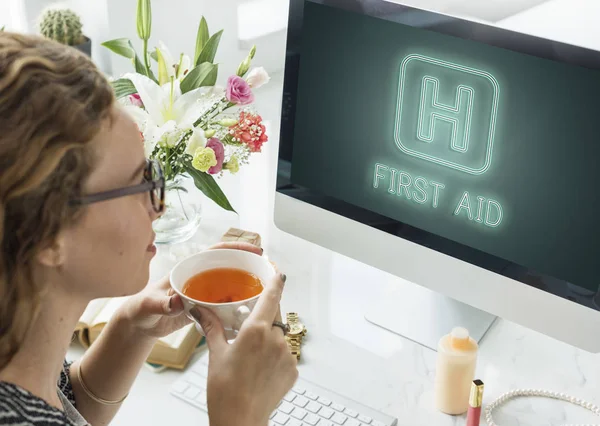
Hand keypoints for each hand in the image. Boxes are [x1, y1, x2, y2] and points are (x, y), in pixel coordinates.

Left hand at [118, 241, 263, 338]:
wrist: (139, 325)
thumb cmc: (141, 309)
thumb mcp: (149, 305)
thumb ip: (162, 303)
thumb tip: (176, 301)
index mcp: (188, 269)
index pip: (216, 252)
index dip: (236, 248)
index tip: (254, 250)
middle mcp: (199, 277)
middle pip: (228, 266)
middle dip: (248, 265)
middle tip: (267, 271)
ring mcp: (203, 293)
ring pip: (229, 285)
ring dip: (245, 286)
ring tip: (264, 290)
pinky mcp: (205, 308)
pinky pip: (225, 303)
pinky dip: (238, 305)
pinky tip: (249, 311)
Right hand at [190, 273, 297, 425]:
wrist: (240, 420)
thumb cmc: (225, 390)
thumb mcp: (216, 353)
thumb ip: (212, 327)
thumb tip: (200, 310)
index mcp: (256, 330)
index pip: (272, 296)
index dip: (275, 281)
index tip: (277, 271)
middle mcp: (276, 339)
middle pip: (276, 314)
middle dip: (265, 314)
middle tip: (251, 324)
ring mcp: (287, 355)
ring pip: (280, 335)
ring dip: (269, 337)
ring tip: (251, 355)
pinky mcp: (293, 370)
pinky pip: (285, 353)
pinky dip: (274, 355)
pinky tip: (259, 368)